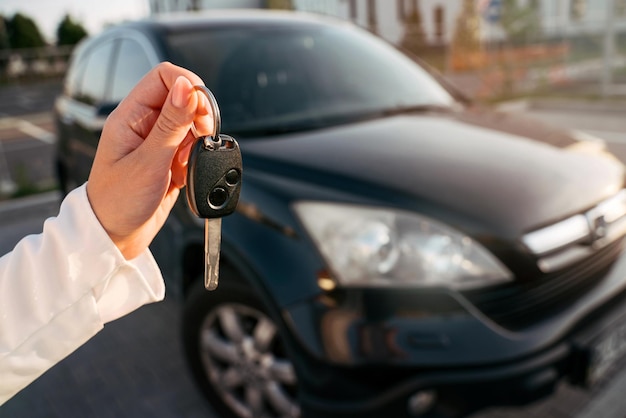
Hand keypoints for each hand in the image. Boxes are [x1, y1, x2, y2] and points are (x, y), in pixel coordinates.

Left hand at [87, 62, 213, 259]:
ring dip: (198, 140)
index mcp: (130, 116)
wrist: (115, 237)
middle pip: (183, 98)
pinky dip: (196, 158)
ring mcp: (157, 142)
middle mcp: (144, 124)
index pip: (164, 77)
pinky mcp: (168, 159)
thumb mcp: (148, 162)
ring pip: (191, 123)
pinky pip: (192, 146)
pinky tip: (184, 174)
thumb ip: (171, 123)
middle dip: (199, 116)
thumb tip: (188, 87)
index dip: (189, 86)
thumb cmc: (118, 202)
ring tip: (187, 163)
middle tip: (201, 138)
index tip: (202, 110)